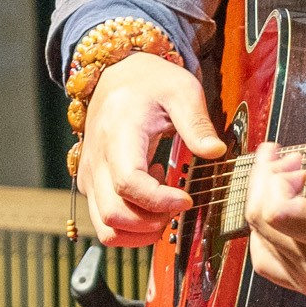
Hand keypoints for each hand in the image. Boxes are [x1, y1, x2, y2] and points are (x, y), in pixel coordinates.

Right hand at [77, 52, 225, 245]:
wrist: (115, 75)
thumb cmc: (150, 82)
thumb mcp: (181, 90)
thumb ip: (197, 122)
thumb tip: (215, 152)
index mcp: (118, 135)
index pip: (129, 183)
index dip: (159, 201)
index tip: (187, 198)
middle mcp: (97, 160)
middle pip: (114, 214)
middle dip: (152, 222)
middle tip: (178, 205)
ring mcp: (90, 176)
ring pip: (105, 228)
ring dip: (139, 231)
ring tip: (163, 207)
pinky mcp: (90, 185)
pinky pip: (103, 223)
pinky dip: (129, 225)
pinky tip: (148, 199)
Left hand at [244, 122, 305, 306]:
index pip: (278, 212)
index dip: (276, 177)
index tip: (297, 159)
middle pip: (259, 218)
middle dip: (266, 178)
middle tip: (288, 159)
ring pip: (257, 238)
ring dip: (262, 202)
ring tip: (282, 182)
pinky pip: (267, 261)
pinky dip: (262, 234)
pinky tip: (277, 214)